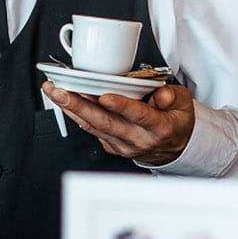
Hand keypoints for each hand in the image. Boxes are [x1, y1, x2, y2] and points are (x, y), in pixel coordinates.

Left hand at [42, 80, 195, 165]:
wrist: (173, 147)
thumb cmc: (175, 120)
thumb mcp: (183, 103)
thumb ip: (172, 96)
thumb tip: (160, 96)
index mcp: (158, 127)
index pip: (138, 116)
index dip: (121, 106)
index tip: (105, 96)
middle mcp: (138, 139)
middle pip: (105, 122)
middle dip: (79, 106)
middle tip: (60, 92)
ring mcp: (122, 145)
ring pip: (93, 126)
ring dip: (70, 109)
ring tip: (54, 91)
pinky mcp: (111, 146)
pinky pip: (91, 129)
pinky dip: (76, 114)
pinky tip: (64, 101)